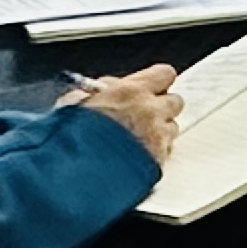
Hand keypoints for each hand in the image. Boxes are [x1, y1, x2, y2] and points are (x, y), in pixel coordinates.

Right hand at [61, 63, 179, 162]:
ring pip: (171, 128)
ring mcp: (158, 137)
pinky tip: (136, 156)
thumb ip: (95, 92)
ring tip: (135, 139)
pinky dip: (155, 153)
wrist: (77, 173)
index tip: (148, 87)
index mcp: (132, 91)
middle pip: (174, 101)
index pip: (164, 74)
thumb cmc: (72, 137)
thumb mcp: (74, 104)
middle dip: (161, 107)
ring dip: (159, 131)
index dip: (156, 81)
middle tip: (142, 114)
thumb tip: (104, 88)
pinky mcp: (158, 160)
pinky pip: (166, 152)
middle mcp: (151, 111)